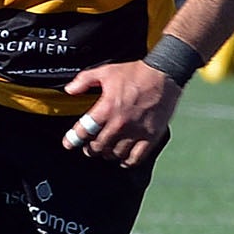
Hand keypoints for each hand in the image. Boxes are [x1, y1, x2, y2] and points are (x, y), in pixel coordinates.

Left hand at [59, 60, 178, 166]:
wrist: (165, 75)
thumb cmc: (136, 73)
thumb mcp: (105, 72)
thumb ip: (84, 81)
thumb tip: (69, 90)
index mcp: (106, 108)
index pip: (84, 131)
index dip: (73, 139)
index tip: (68, 144)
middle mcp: (120, 123)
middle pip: (98, 146)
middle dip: (91, 149)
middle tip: (89, 147)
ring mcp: (136, 132)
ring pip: (115, 154)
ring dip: (108, 154)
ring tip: (106, 150)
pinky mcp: (151, 136)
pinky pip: (136, 157)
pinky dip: (127, 161)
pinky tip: (123, 158)